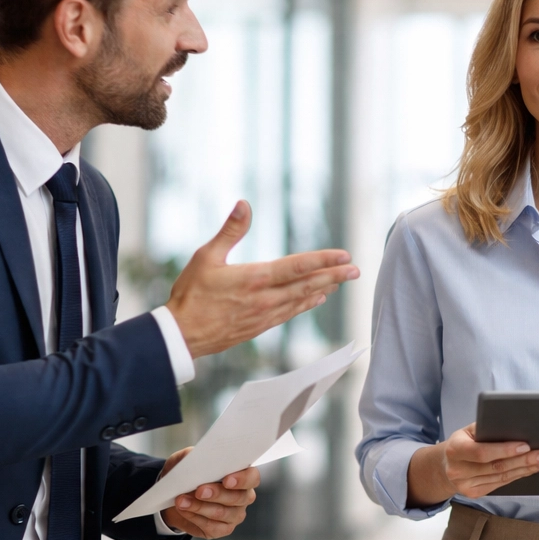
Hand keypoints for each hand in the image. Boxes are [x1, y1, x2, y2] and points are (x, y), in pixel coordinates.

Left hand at [157, 447, 259, 538]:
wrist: (174, 496)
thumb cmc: (186, 474)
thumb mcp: (185, 460)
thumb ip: (192, 456)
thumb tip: (196, 458)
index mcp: (241, 475)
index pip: (252, 477)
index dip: (243, 479)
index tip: (227, 480)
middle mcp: (243, 496)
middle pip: (238, 497)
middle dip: (217, 494)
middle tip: (199, 490)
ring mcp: (235, 514)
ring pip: (222, 513)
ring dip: (200, 507)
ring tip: (181, 501)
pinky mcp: (223, 529)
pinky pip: (212, 527)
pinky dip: (196, 518)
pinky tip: (185, 511)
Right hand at [166, 200, 359, 357]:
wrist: (182, 335)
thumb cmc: (191, 293)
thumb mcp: (207, 256)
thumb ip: (231, 231)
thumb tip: (244, 204)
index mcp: (255, 278)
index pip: (298, 266)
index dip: (323, 260)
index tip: (344, 256)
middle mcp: (265, 298)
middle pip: (307, 284)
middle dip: (334, 276)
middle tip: (356, 270)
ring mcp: (265, 315)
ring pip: (302, 300)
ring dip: (324, 288)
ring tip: (343, 281)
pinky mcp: (260, 326)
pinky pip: (290, 313)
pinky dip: (307, 304)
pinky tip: (317, 298)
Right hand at [406, 424, 538, 504]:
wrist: (446, 465)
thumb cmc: (465, 441)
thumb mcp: (469, 430)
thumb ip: (487, 428)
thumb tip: (517, 427)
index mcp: (454, 449)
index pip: (482, 452)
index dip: (504, 450)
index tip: (525, 446)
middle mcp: (457, 470)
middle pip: (496, 467)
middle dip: (523, 460)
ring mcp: (465, 486)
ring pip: (501, 477)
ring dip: (525, 469)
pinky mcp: (474, 494)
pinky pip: (501, 484)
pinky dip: (518, 476)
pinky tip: (531, 469)